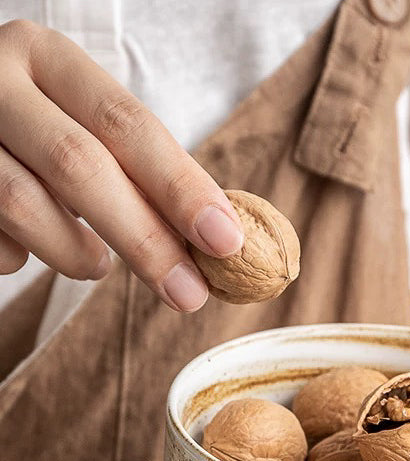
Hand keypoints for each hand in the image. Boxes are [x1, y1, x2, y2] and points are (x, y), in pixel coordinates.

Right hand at [0, 19, 242, 310]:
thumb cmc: (36, 136)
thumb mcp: (83, 126)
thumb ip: (140, 171)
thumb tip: (218, 241)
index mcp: (46, 57)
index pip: (126, 123)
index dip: (180, 186)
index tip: (226, 240)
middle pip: (79, 165)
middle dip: (145, 239)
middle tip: (189, 293)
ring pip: (24, 206)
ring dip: (76, 253)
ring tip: (97, 265)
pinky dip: (23, 257)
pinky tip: (32, 248)